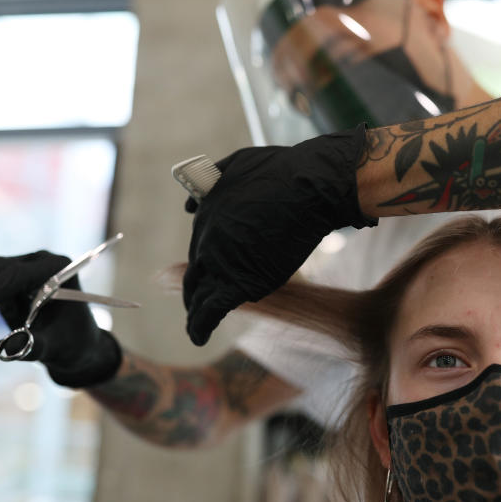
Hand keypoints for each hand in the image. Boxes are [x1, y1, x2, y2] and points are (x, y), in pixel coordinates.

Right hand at [0, 250, 121, 387]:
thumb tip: (8, 349)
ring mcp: (24, 266)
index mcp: (59, 270)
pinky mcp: (8, 277)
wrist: (76, 343)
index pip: (21, 276)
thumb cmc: (70, 344)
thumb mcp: (56, 348)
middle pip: (2, 269)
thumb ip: (34, 346)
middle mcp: (41, 262)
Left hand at [183, 124, 375, 344]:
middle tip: (197, 306)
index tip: (205, 276)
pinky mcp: (239, 282)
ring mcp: (221, 262)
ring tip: (195, 327)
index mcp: (206, 217)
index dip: (203, 266)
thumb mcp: (237, 165)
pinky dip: (200, 325)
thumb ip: (210, 183)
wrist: (309, 186)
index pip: (198, 250)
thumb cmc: (282, 172)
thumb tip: (190, 205)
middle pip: (195, 275)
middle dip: (194, 291)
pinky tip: (198, 337)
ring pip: (199, 295)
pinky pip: (211, 310)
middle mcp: (206, 241)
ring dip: (195, 312)